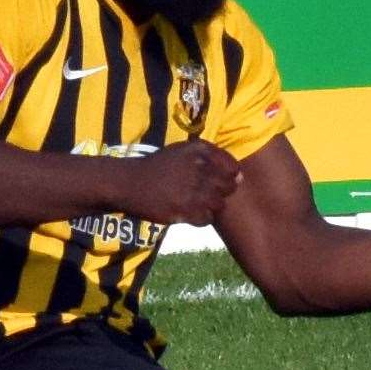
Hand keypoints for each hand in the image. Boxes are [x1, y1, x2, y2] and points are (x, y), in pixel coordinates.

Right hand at [127, 140, 241, 225]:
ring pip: (220, 204)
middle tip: (205, 192)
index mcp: (199, 151)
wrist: (130, 183)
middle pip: (229, 186)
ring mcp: (193, 191)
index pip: (232, 166)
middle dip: (222, 191)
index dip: (230, 175)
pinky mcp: (185, 211)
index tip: (219, 179)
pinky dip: (202, 217)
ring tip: (197, 203)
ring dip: (212, 205)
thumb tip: (239, 175)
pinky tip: (190, 211)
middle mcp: (199, 169)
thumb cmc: (159, 166)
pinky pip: (207, 218)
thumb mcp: (183, 151)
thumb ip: (211, 158)